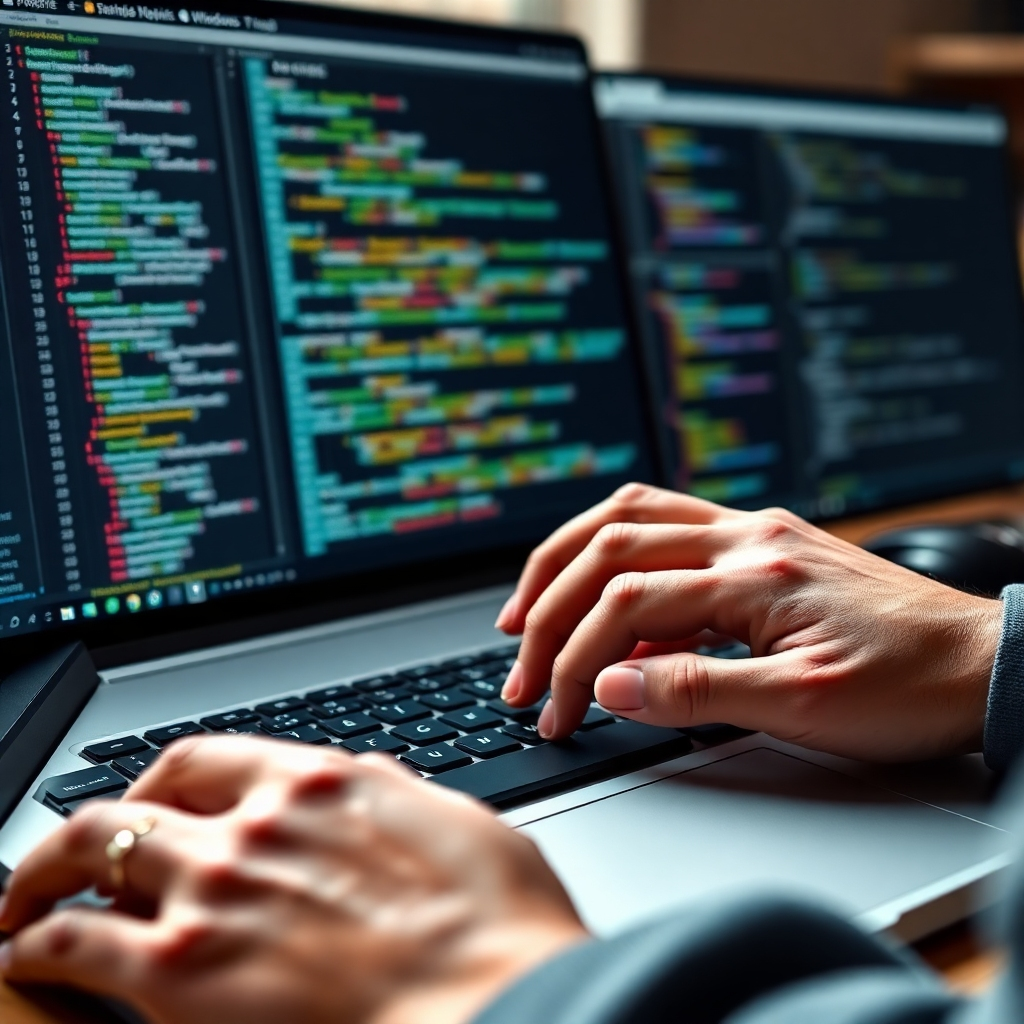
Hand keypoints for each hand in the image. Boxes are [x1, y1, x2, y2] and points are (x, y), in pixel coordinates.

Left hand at [0, 737, 585, 1023]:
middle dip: (89, 826)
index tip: (151, 797)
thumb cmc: (496, 923)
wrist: (494, 996)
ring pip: (87, 855)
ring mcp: (212, 891)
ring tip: (23, 904)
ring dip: (42, 878)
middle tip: (70, 853)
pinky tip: (22, 961)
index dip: (162, 777)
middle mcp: (253, 823)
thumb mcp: (456, 824)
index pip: (206, 756)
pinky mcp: (179, 973)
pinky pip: (72, 947)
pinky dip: (34, 949)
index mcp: (318, 782)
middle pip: (133, 802)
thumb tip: (368, 788)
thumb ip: (393, 797)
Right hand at [497, 483, 1002, 759]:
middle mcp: (746, 534)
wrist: (984, 663)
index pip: (627, 604)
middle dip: (549, 605)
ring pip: (630, 517)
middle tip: (519, 663)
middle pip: (610, 546)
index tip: (554, 711)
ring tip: (527, 606)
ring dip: (567, 559)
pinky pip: (665, 528)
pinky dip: (613, 556)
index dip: (575, 659)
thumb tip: (608, 686)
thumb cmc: (909, 686)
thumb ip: (695, 691)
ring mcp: (752, 531)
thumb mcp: (804, 707)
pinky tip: (598, 591)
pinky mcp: (760, 544)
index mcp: (754, 572)